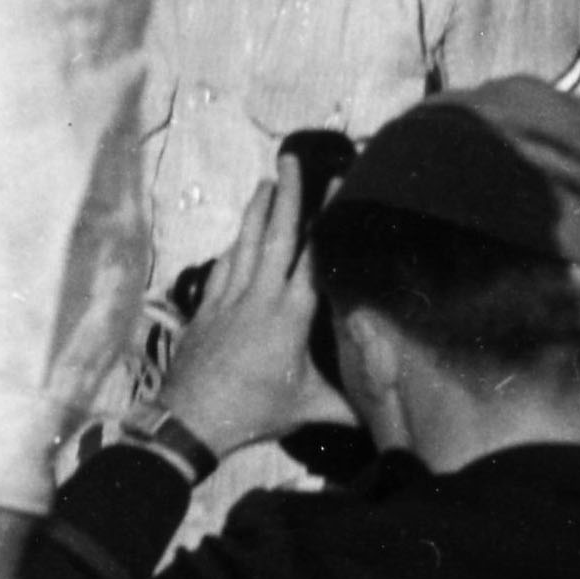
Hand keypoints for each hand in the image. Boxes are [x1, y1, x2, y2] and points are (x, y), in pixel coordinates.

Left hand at [154, 158, 327, 465]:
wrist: (189, 418)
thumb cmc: (254, 412)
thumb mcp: (311, 408)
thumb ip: (352, 405)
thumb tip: (389, 414)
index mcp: (290, 312)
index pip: (313, 254)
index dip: (326, 217)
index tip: (337, 184)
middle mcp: (259, 296)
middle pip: (275, 235)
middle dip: (286, 195)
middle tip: (290, 160)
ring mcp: (228, 298)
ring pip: (244, 244)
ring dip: (256, 212)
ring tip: (266, 182)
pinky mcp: (206, 308)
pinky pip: (222, 267)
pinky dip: (233, 247)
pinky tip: (237, 236)